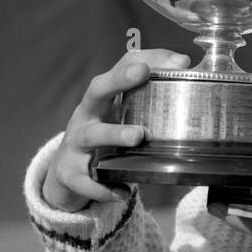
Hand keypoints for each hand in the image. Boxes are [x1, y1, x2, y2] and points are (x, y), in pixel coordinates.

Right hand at [41, 49, 190, 210]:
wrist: (65, 176)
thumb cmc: (102, 138)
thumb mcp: (119, 117)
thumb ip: (147, 101)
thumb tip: (186, 73)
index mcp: (101, 100)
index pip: (120, 68)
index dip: (147, 59)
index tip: (177, 61)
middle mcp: (86, 115)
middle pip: (97, 90)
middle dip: (118, 79)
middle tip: (142, 73)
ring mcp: (75, 144)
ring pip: (91, 134)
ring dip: (114, 133)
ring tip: (137, 137)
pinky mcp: (69, 173)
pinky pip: (85, 181)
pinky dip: (103, 187)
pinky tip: (123, 192)